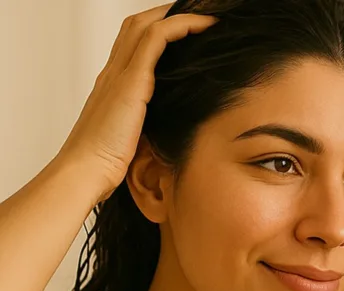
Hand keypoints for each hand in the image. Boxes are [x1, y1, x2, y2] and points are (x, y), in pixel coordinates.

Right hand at [55, 4, 216, 202]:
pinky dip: (182, 26)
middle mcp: (113, 73)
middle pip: (138, 24)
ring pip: (146, 24)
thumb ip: (146, 127)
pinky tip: (204, 26)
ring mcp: (120, 74)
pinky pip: (157, 39)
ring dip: (179, 14)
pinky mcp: (131, 82)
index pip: (133, 42)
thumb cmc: (106, 165)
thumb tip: (170, 131)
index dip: (158, 28)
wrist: (85, 172)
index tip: (188, 29)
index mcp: (113, 85)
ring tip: (208, 15)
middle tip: (200, 13)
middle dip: (169, 13)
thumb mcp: (132, 139)